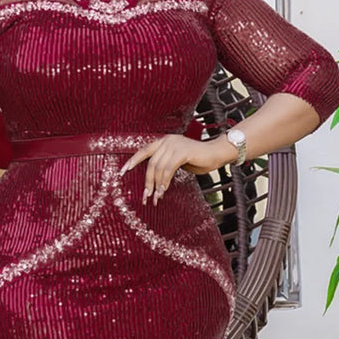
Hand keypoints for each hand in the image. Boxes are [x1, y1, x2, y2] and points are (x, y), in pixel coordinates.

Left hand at [118, 134, 235, 205]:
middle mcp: (167, 141)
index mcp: (163, 141)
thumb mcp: (178, 161)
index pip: (143, 151)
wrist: (216, 153)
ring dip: (156, 185)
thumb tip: (154, 179)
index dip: (132, 161)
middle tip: (146, 196)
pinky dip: (165, 181)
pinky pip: (168, 169)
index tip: (122, 172)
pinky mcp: (182, 151)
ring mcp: (174, 145)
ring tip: (156, 197)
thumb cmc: (198, 159)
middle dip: (147, 181)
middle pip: (150, 163)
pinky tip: (164, 190)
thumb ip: (165, 165)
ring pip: (158, 167)